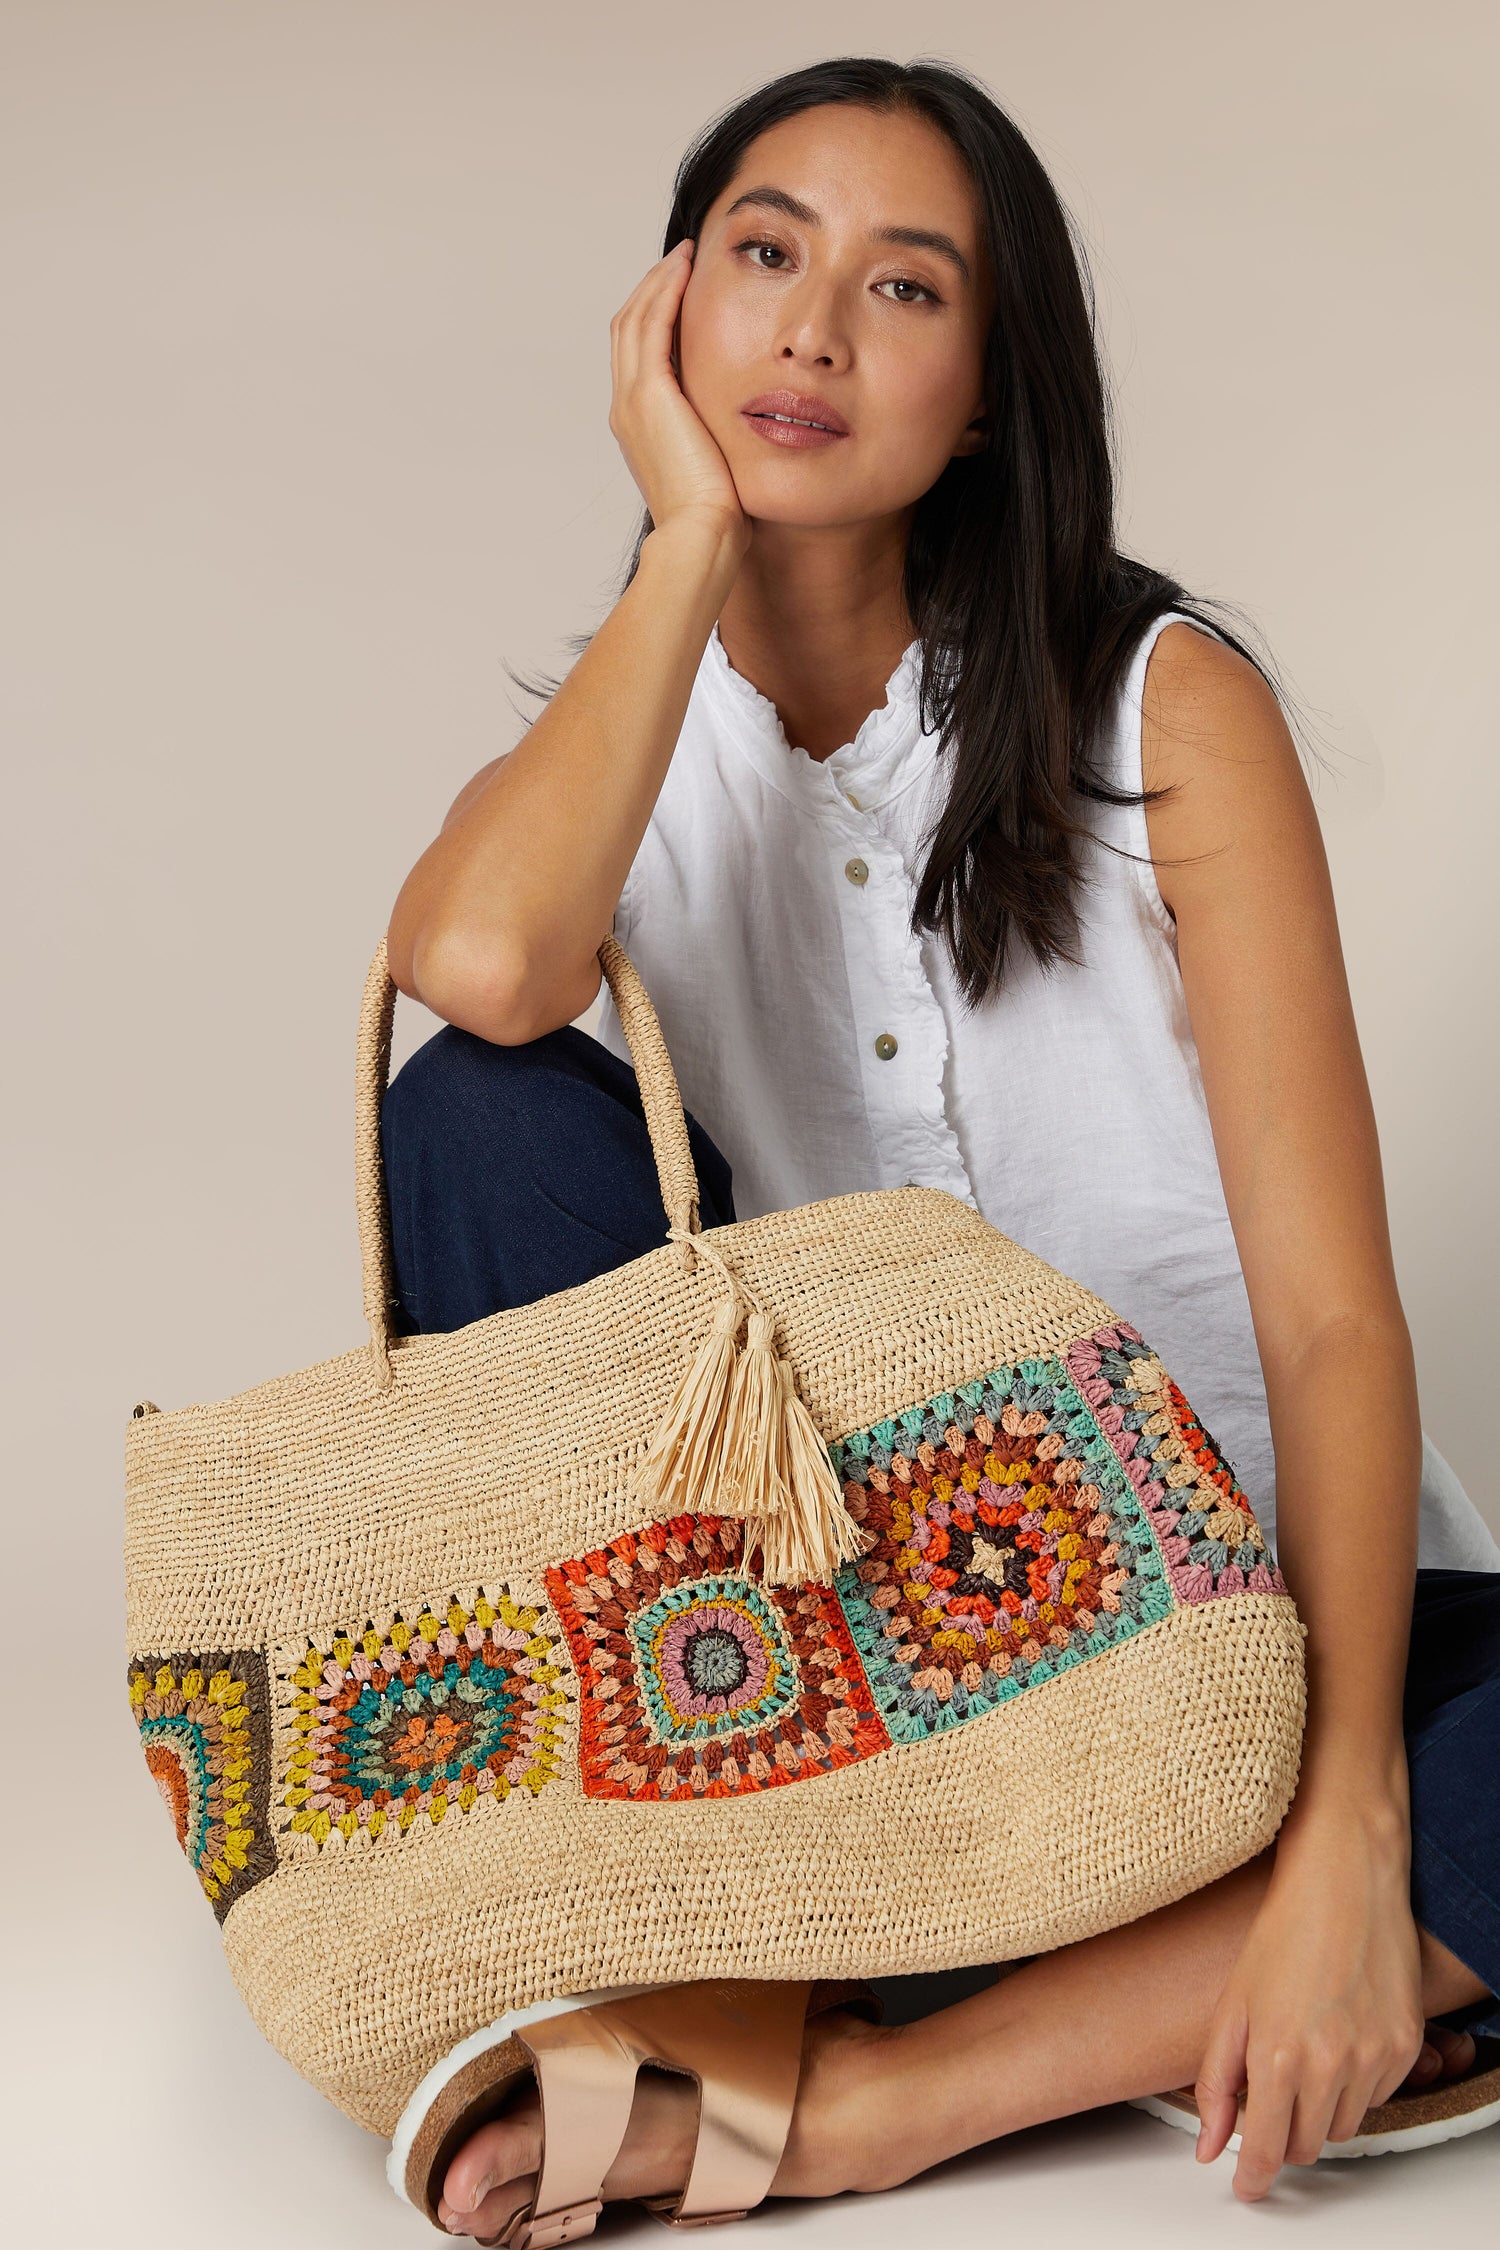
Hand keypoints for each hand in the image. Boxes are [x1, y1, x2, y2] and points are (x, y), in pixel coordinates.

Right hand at [608, 241, 745, 545]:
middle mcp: (626, 409)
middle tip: (680, 262)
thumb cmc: (717, 518)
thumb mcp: (714, 469)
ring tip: (684, 255)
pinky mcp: (649, 393)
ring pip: (635, 319)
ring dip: (658, 282)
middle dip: (653, 291)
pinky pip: (651, 324)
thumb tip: (742, 434)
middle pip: (629, 330)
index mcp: (638, 427)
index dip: (657, 320)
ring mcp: (632, 399)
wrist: (702, 535)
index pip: (640, 357)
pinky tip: (687, 267)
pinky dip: (665, 291)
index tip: (683, 295)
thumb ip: (716, 440)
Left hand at [1194, 1800, 1424, 2198]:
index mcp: (1277, 2055)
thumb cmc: (1283, 1933)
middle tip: (1272, 2097)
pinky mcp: (1406, 2047)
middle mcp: (1330, 2065)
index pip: (1268, 2150)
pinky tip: (1340, 2035)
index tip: (1247, 2188)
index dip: (1255, 2177)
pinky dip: (1355, 2083)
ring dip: (1321, 2109)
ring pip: (1345, 2125)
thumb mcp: (1232, 2006)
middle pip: (1309, 2145)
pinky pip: (1377, 2095)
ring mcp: (1374, 2058)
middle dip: (1286, 2134)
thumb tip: (1208, 2147)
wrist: (1345, 1883)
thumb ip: (1217, 2082)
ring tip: (1306, 2051)